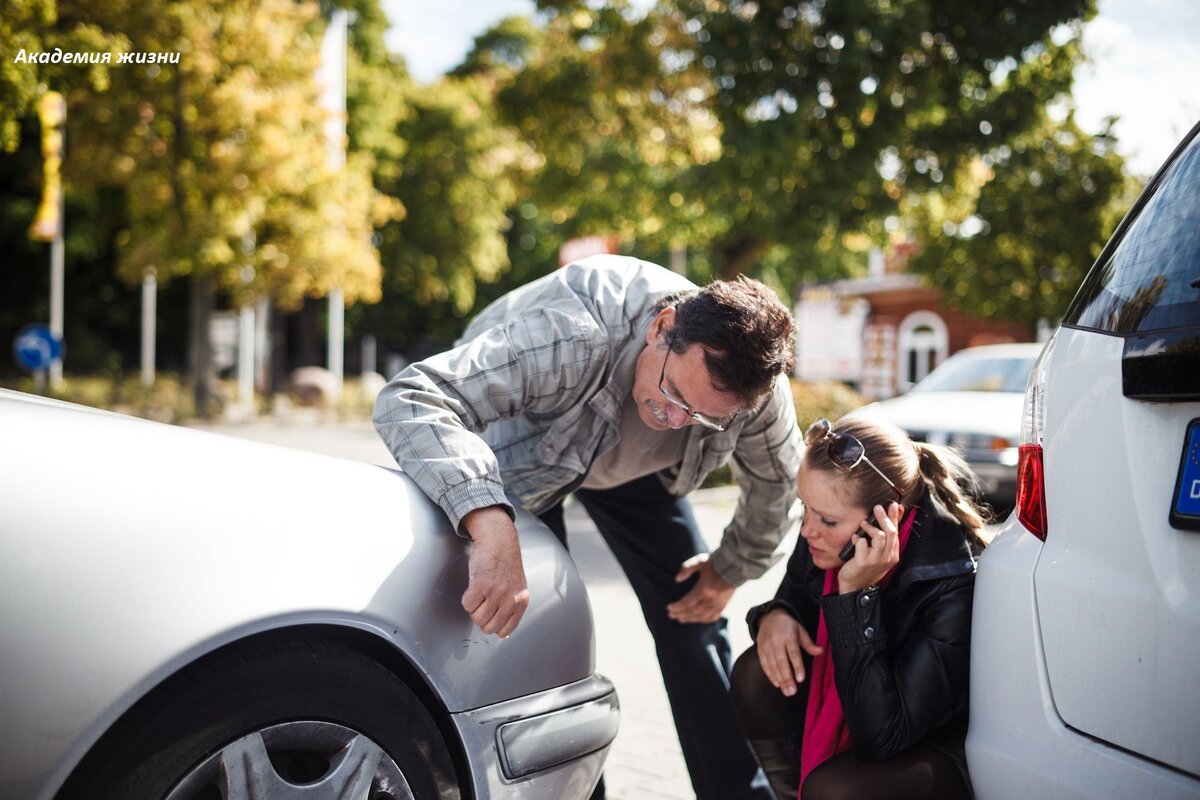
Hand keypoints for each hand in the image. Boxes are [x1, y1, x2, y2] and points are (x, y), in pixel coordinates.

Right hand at [461, 506, 529, 637]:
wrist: (499, 541)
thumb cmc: (506, 563)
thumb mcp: (518, 588)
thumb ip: (512, 608)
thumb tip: (502, 634)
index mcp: (521, 602)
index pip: (505, 630)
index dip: (494, 626)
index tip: (490, 617)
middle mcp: (510, 599)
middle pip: (488, 627)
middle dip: (481, 619)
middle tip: (482, 604)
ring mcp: (495, 593)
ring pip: (476, 618)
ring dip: (473, 609)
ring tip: (479, 594)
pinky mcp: (480, 585)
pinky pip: (467, 605)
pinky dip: (466, 599)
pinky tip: (473, 587)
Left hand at [666, 554, 734, 623]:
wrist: (734, 567)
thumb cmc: (715, 563)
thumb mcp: (699, 561)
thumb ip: (687, 568)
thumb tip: (677, 579)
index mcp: (704, 589)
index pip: (687, 603)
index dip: (677, 607)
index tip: (668, 608)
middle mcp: (711, 599)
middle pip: (692, 612)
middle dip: (680, 614)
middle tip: (670, 615)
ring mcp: (718, 604)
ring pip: (701, 617)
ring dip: (689, 619)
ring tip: (680, 619)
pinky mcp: (723, 606)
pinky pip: (712, 617)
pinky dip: (702, 620)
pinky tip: (696, 619)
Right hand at [756, 608, 822, 696]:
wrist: (769, 617)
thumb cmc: (788, 626)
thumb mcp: (800, 630)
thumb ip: (809, 643)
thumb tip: (820, 652)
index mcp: (788, 635)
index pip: (793, 653)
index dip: (797, 666)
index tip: (801, 679)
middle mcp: (776, 641)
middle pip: (781, 662)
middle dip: (787, 678)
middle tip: (792, 691)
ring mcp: (766, 646)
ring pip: (772, 665)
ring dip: (779, 679)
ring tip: (787, 691)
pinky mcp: (760, 650)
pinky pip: (764, 664)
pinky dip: (770, 675)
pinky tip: (777, 684)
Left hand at [838, 501, 903, 594]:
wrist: (855, 587)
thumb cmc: (866, 568)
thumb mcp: (879, 555)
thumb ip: (883, 539)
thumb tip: (887, 521)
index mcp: (893, 555)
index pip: (896, 532)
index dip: (895, 517)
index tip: (893, 505)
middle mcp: (887, 557)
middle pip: (890, 532)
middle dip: (884, 517)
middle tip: (877, 507)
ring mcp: (876, 560)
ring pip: (879, 536)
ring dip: (870, 527)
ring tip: (862, 524)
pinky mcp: (864, 561)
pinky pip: (862, 543)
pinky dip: (857, 538)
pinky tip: (854, 538)